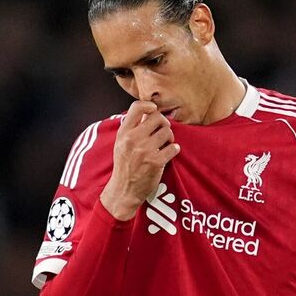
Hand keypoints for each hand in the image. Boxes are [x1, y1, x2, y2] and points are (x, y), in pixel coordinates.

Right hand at [100, 101, 180, 219]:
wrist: (124, 190)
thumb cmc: (124, 166)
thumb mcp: (121, 144)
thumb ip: (132, 129)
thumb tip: (148, 113)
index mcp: (124, 133)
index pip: (137, 107)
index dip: (149, 105)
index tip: (154, 110)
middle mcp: (133, 139)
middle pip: (157, 117)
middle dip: (164, 123)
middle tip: (163, 132)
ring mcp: (145, 150)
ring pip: (167, 132)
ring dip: (170, 138)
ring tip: (166, 144)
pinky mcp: (156, 162)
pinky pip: (173, 148)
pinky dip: (174, 149)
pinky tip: (170, 152)